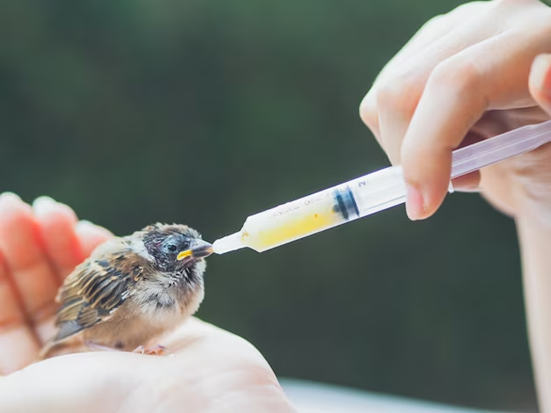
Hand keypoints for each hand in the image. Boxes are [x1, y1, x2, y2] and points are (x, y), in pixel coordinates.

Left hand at [0, 193, 295, 412]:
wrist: (210, 412)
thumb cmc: (112, 411)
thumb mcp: (22, 399)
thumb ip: (1, 380)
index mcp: (32, 384)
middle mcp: (68, 364)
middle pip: (32, 297)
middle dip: (23, 250)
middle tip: (19, 208)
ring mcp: (113, 342)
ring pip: (78, 285)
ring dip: (62, 246)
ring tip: (55, 212)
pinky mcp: (153, 324)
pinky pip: (125, 283)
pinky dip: (108, 256)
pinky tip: (90, 232)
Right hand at [360, 0, 550, 222]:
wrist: (542, 154)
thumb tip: (544, 69)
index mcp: (534, 38)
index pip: (456, 82)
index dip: (428, 148)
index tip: (424, 205)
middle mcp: (486, 22)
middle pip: (403, 91)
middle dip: (411, 157)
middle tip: (450, 187)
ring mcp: (447, 33)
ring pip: (382, 101)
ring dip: (408, 151)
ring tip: (463, 160)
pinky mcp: (421, 52)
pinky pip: (378, 104)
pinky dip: (401, 140)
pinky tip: (448, 141)